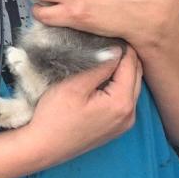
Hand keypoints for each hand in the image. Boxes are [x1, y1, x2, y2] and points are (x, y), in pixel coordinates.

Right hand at [24, 46, 142, 165]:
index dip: (121, 44)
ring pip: (131, 86)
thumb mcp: (74, 86)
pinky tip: (103, 75)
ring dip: (122, 69)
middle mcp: (130, 114)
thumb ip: (99, 66)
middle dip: (125, 55)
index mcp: (122, 102)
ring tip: (103, 53)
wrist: (43, 147)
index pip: (130, 63)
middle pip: (135, 75)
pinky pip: (124, 98)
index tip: (109, 30)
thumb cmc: (54, 116)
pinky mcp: (117, 127)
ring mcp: (125, 123)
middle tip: (106, 38)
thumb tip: (116, 49)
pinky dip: (118, 84)